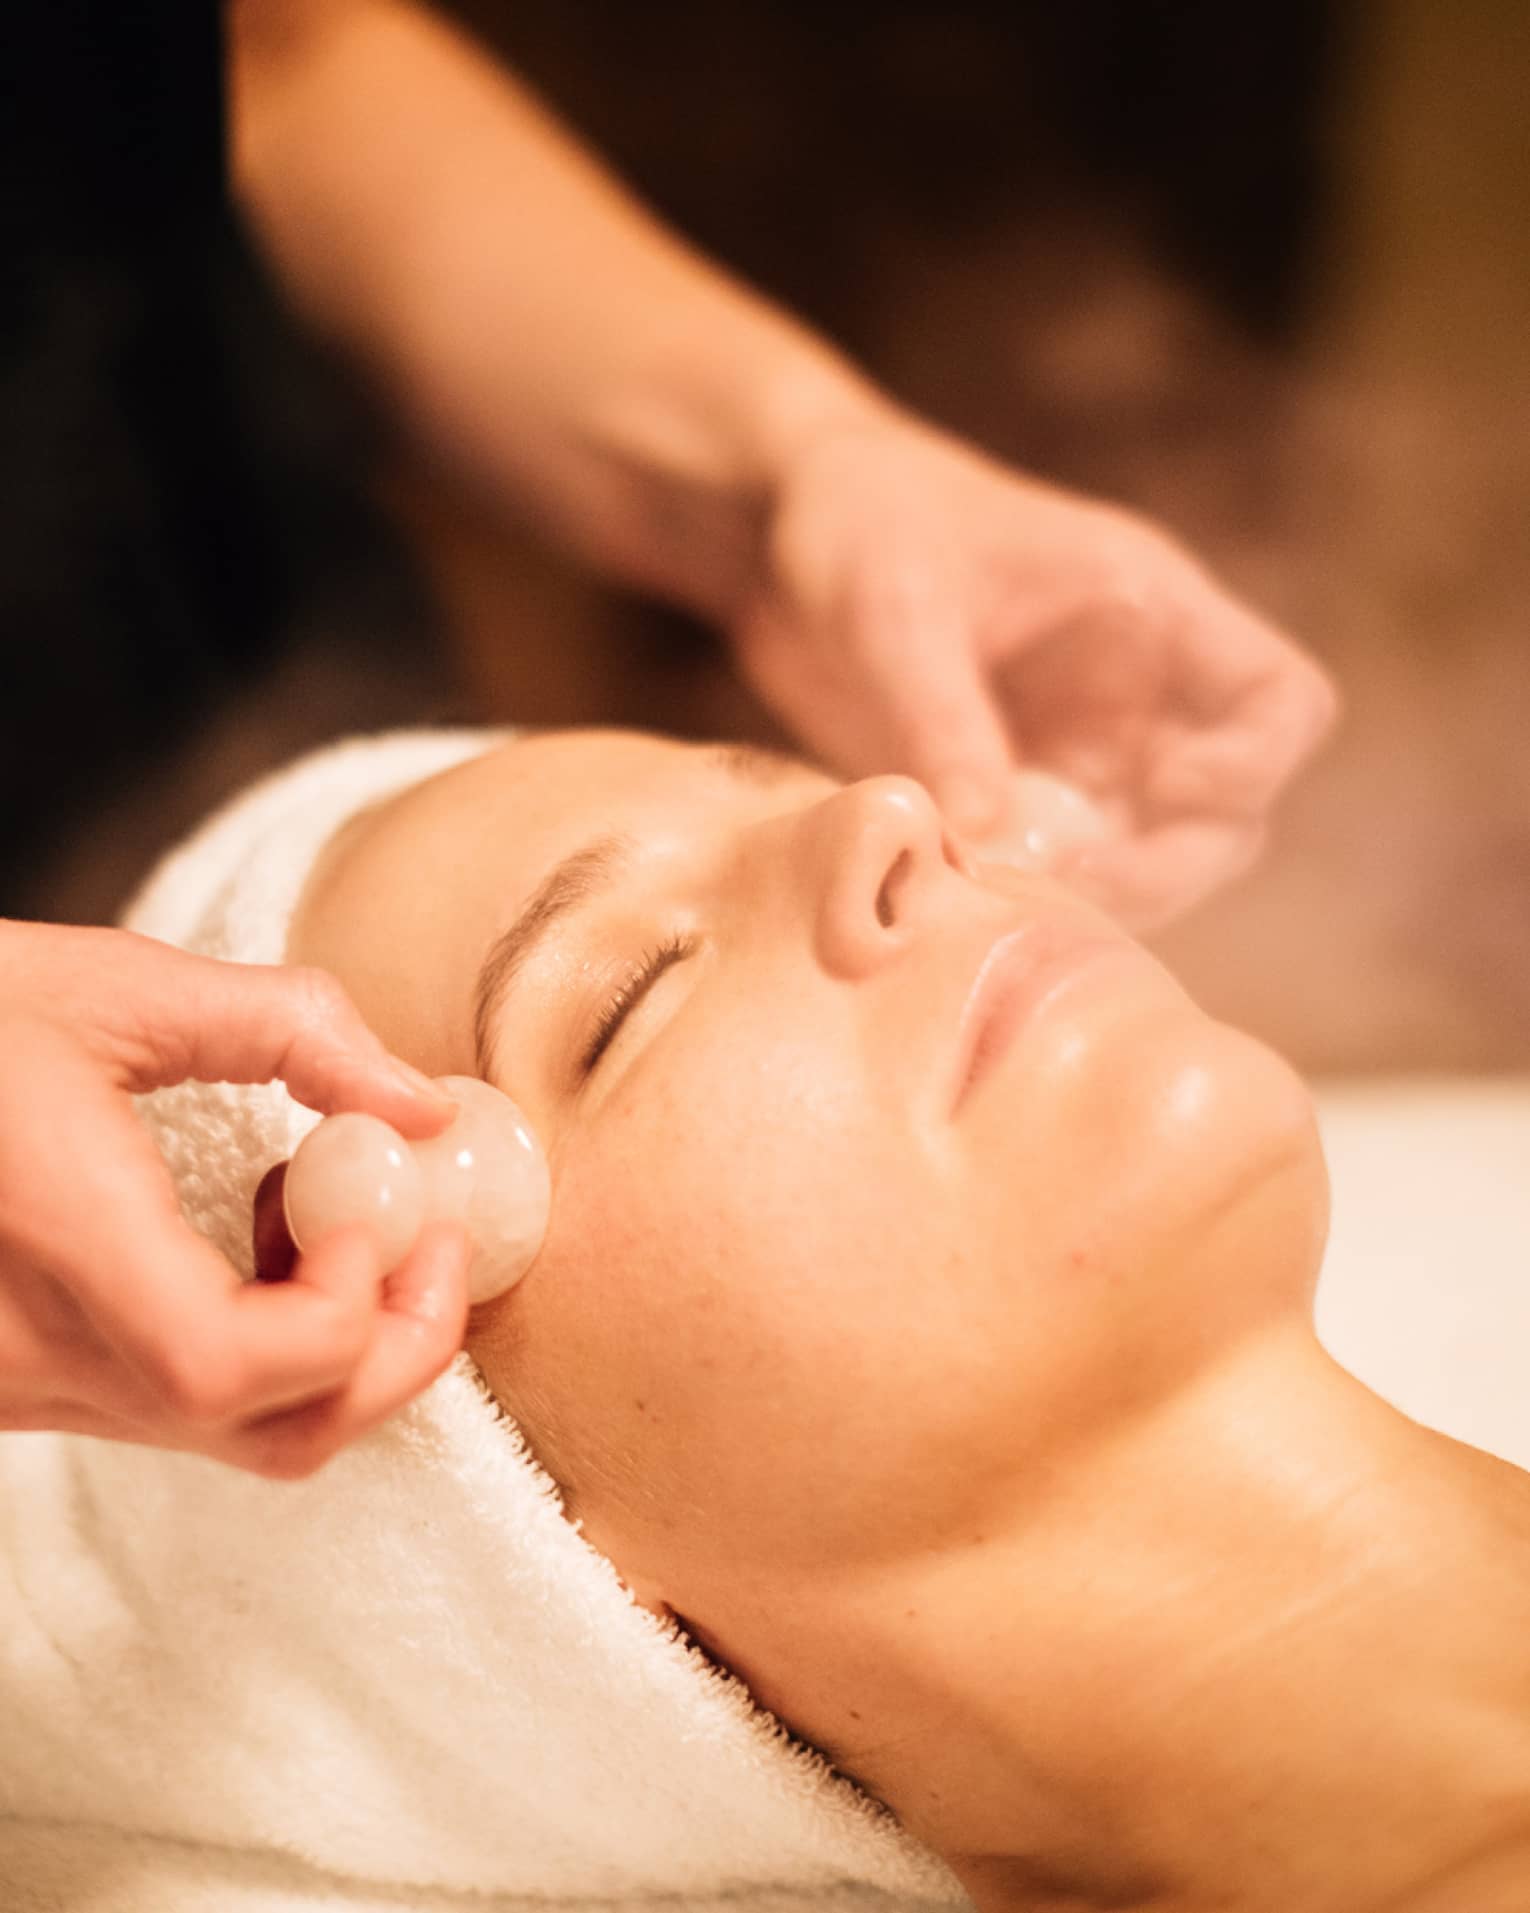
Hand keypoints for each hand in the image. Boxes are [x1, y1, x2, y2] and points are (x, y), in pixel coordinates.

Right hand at [0, 920, 470, 1476]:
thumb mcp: (115, 985)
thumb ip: (288, 1027)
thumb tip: (421, 1105)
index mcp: (52, 1238)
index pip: (222, 1365)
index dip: (342, 1308)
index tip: (384, 1203)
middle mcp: (35, 1350)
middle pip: (266, 1433)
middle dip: (393, 1346)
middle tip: (438, 1239)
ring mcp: (30, 1388)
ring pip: (237, 1435)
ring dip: (339, 1344)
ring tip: (344, 1215)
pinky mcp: (35, 1388)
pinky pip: (189, 1408)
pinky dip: (272, 1346)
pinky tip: (262, 1232)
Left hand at [730, 410, 1337, 928]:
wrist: (794, 536)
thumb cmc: (863, 525)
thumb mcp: (891, 607)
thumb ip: (939, 716)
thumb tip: (986, 836)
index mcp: (1151, 613)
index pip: (1283, 703)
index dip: (1249, 767)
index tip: (1161, 792)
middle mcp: (1143, 695)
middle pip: (1232, 815)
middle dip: (1166, 868)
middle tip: (1060, 892)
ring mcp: (1089, 758)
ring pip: (1157, 863)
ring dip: (1102, 903)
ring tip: (1005, 909)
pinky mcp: (1028, 803)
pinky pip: (1071, 876)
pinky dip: (1040, 905)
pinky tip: (972, 906)